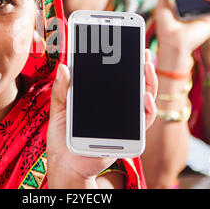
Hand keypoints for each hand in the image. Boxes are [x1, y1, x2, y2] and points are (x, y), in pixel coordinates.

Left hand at [46, 49, 157, 187]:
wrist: (66, 165)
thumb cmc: (62, 138)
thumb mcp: (59, 110)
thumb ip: (62, 90)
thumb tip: (64, 67)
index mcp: (100, 98)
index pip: (115, 76)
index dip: (122, 60)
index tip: (125, 43)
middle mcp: (115, 107)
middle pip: (134, 84)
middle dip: (141, 67)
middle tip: (142, 52)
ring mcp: (123, 120)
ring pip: (143, 99)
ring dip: (149, 83)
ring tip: (147, 67)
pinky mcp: (128, 135)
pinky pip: (143, 121)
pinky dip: (148, 108)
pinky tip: (144, 97)